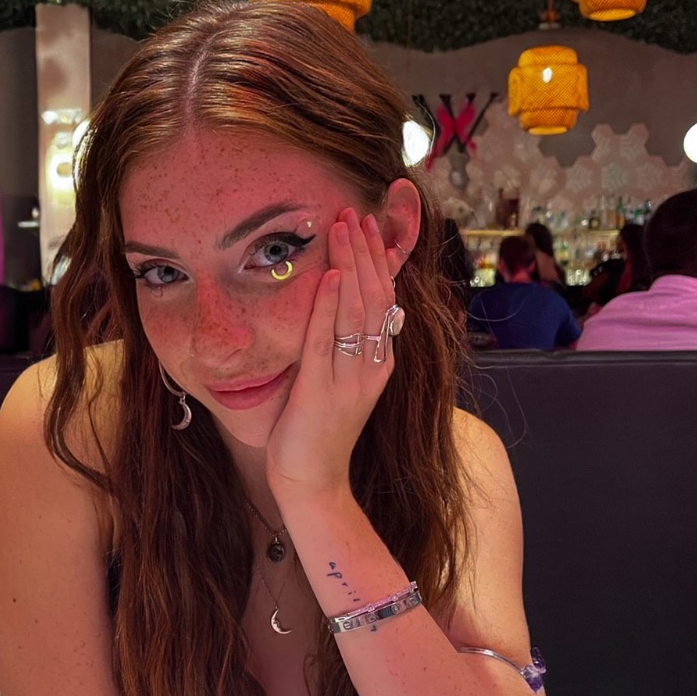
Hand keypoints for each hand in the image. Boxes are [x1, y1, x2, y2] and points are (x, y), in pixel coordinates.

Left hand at [265, 207, 404, 499]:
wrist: (313, 482)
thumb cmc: (318, 432)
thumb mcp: (339, 381)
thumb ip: (344, 346)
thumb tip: (346, 306)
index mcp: (379, 362)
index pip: (383, 300)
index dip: (377, 260)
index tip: (368, 224)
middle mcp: (373, 367)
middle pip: (374, 297)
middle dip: (366, 252)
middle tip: (355, 213)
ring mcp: (351, 379)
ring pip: (356, 310)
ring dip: (351, 265)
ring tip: (344, 228)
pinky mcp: (323, 391)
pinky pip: (328, 341)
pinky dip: (330, 306)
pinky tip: (331, 276)